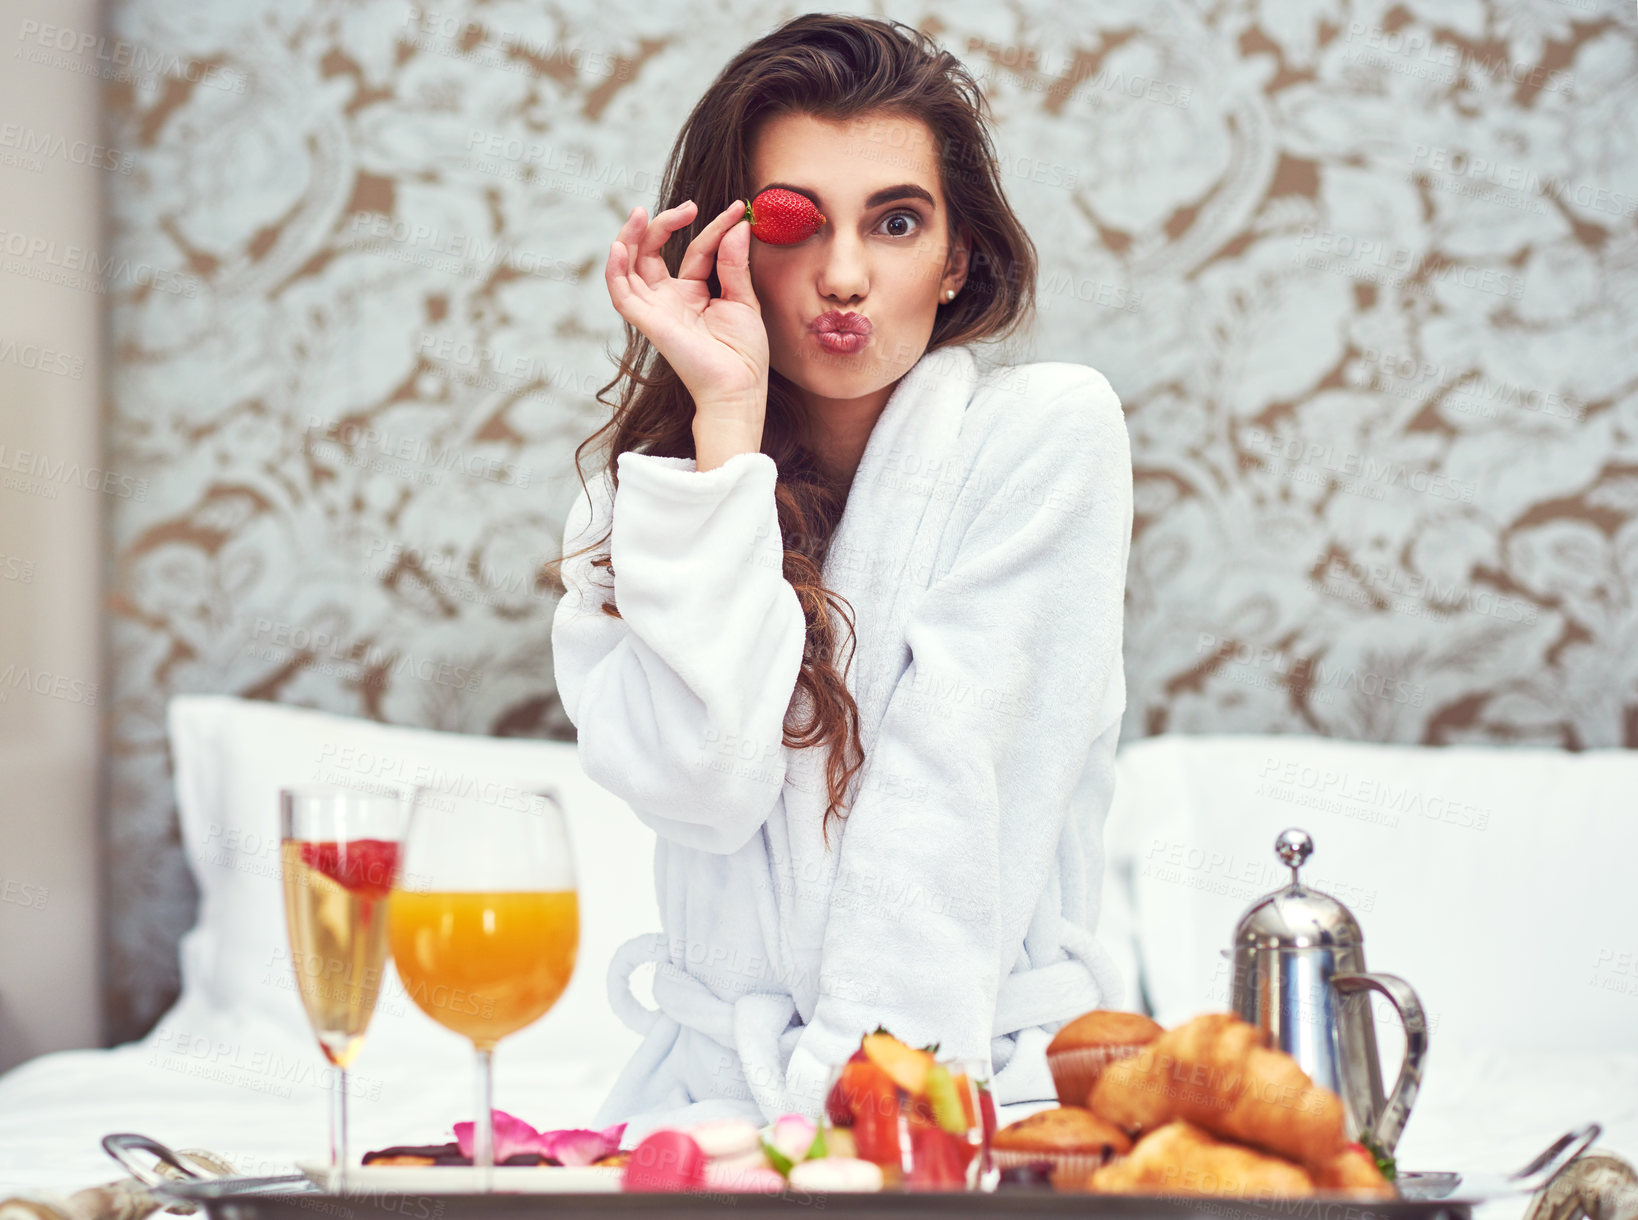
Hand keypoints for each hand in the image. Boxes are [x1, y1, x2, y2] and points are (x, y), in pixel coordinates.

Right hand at [605, 199, 768, 442]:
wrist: (739, 387)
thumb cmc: (744, 353)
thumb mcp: (744, 299)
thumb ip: (734, 263)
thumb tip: (737, 226)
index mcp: (693, 293)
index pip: (696, 250)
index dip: (714, 227)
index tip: (736, 209)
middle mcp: (670, 298)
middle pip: (652, 252)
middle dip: (663, 224)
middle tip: (688, 207)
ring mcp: (656, 309)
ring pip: (630, 266)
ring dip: (629, 237)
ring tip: (639, 213)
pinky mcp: (647, 322)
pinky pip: (621, 293)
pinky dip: (615, 270)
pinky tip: (619, 247)